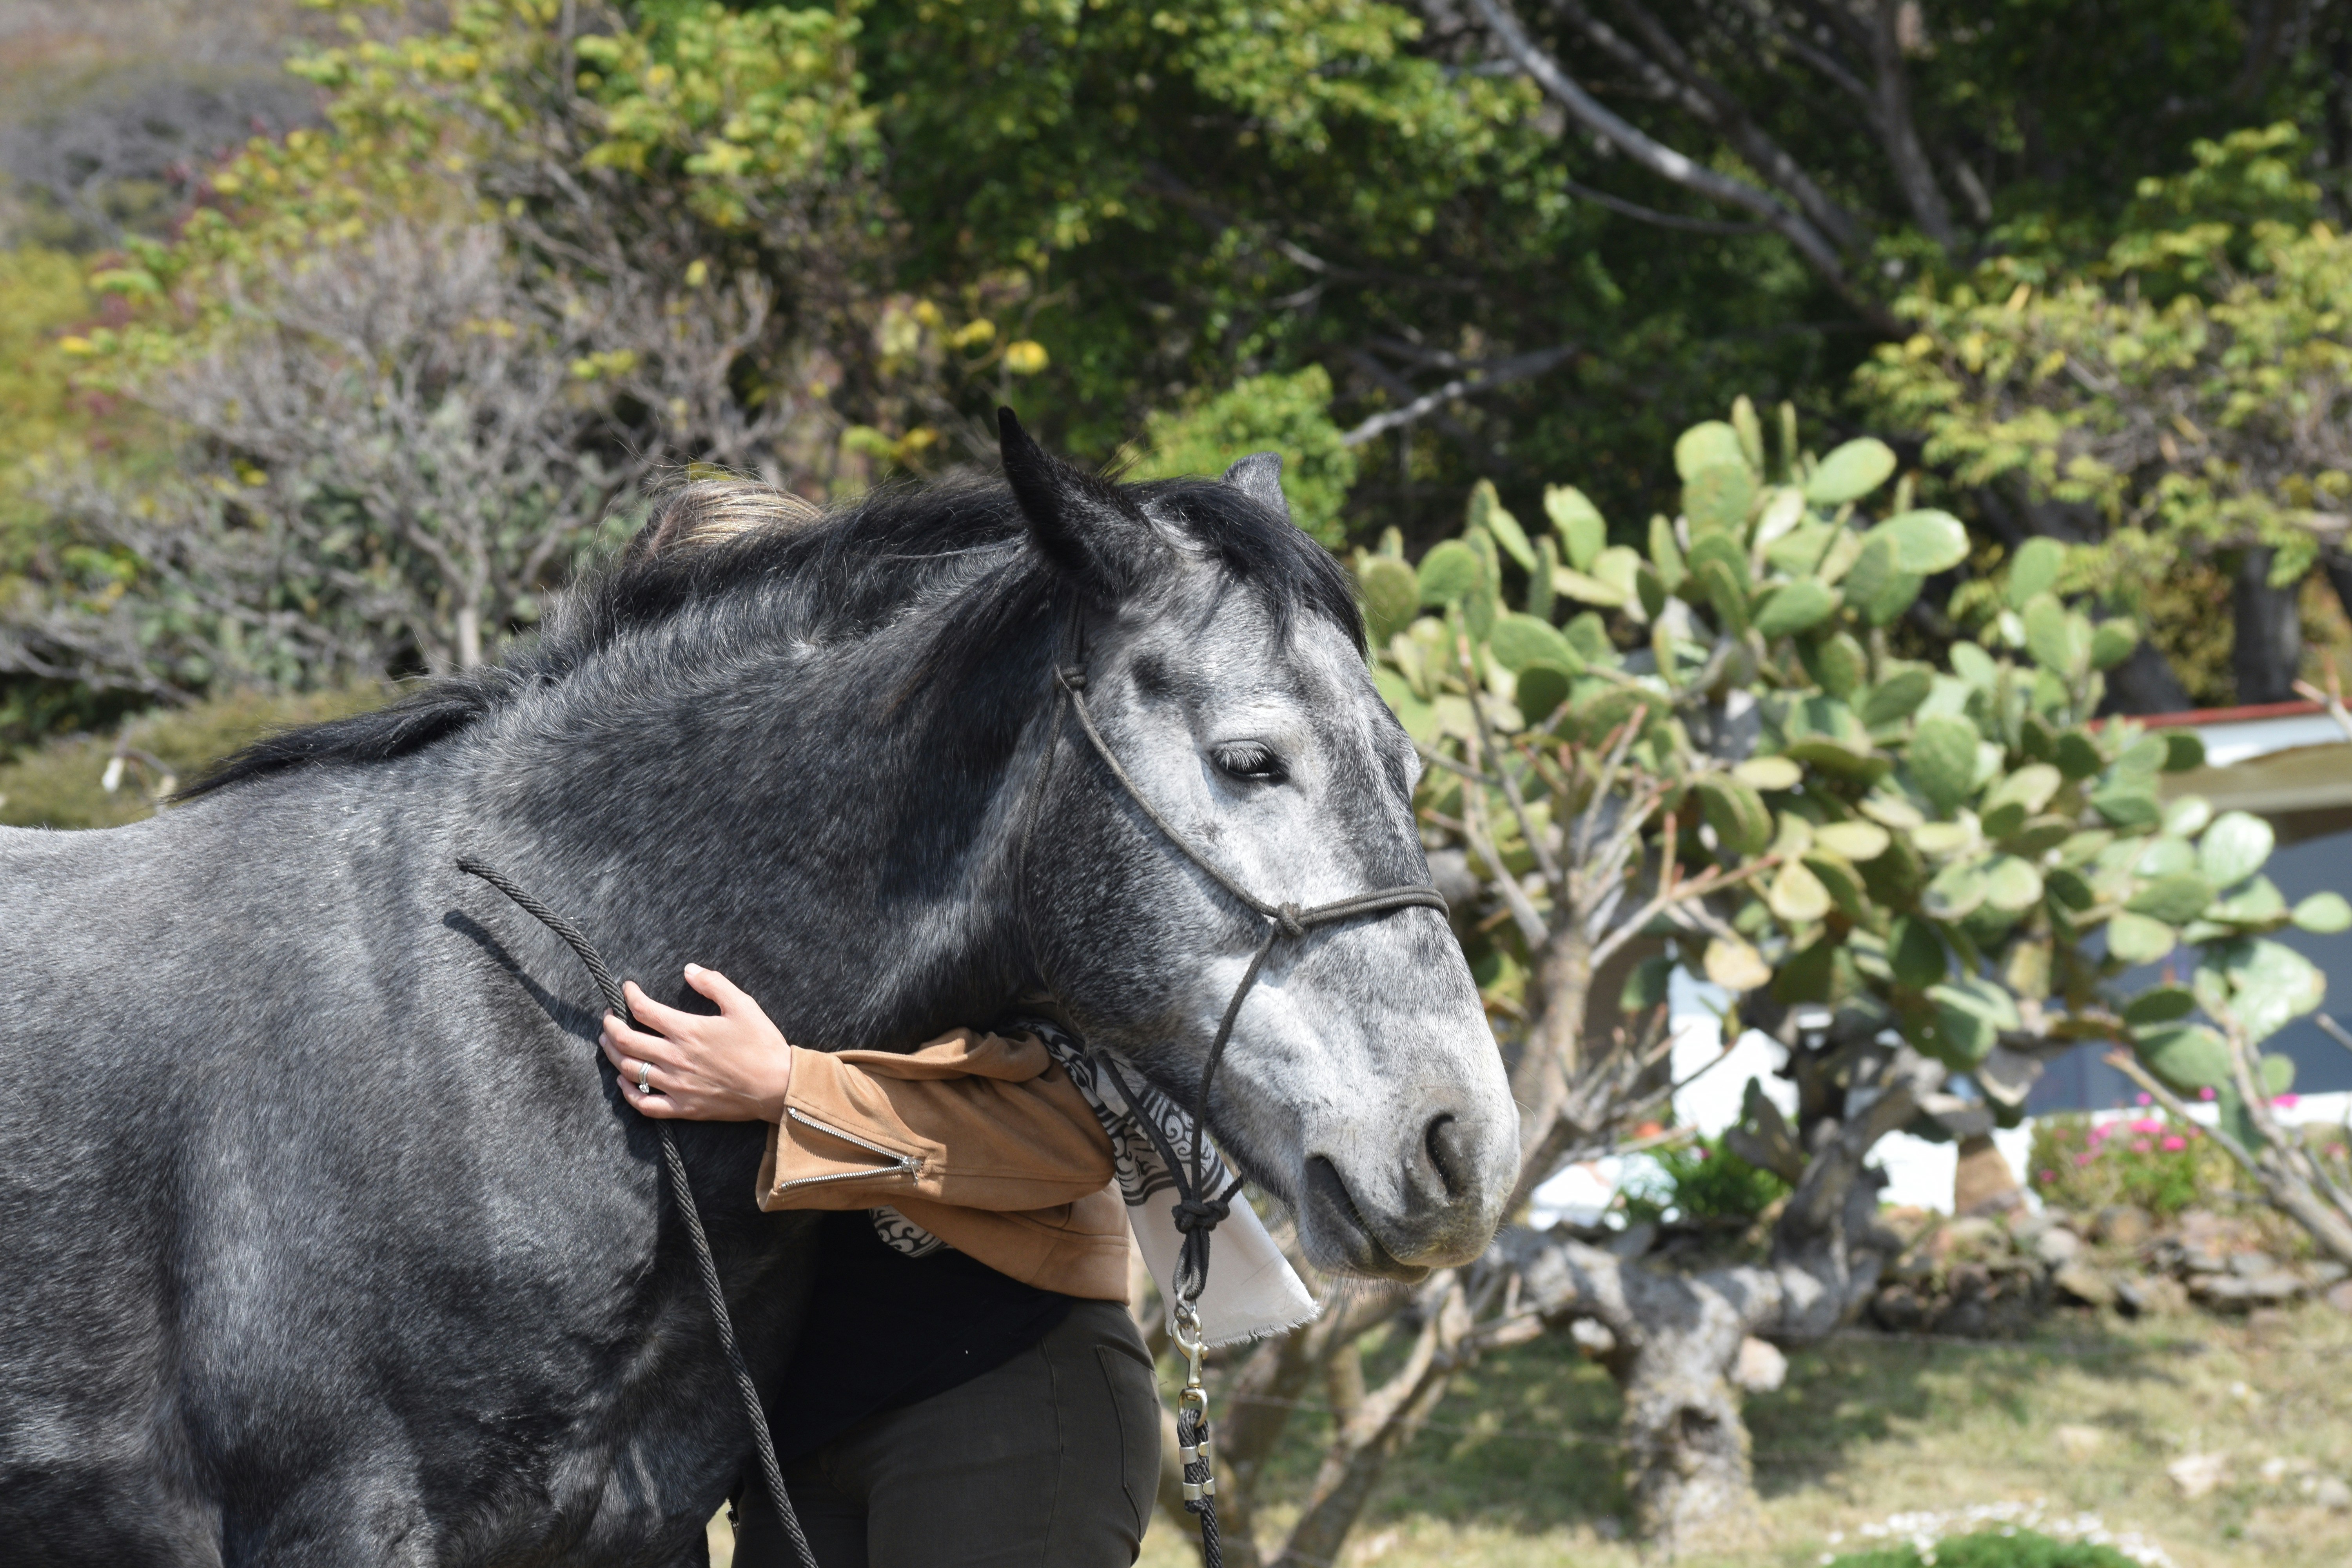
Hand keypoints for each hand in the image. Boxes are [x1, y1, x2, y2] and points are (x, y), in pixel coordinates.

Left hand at [600, 964, 793, 1122]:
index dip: (630, 995)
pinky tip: (624, 1081)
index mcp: (688, 1030)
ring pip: (630, 1070)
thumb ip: (713, 983)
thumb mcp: (743, 1004)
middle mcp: (676, 1058)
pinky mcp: (684, 1107)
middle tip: (609, 1016)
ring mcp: (677, 1085)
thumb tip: (688, 969)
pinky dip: (628, 1092)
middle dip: (611, 1025)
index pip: (644, 1009)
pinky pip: (645, 1104)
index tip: (627, 988)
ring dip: (612, 1054)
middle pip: (626, 1040)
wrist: (777, 1086)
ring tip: (608, 1043)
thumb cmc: (762, 1045)